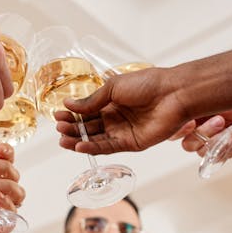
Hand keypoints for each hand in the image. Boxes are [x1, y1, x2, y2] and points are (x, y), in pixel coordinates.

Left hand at [0, 144, 24, 232]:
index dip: (8, 155)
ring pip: (19, 194)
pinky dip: (6, 203)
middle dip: (6, 168)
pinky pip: (13, 214)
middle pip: (15, 177)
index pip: (6, 165)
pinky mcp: (2, 226)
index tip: (2, 149)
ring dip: (7, 185)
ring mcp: (1, 210)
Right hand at [55, 67, 190, 153]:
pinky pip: (108, 147)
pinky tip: (79, 146)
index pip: (87, 112)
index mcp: (112, 102)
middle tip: (59, 129)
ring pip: (96, 139)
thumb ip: (91, 100)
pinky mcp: (131, 143)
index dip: (72, 115)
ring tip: (63, 140)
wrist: (173, 93)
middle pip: (89, 127)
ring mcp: (123, 132)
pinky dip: (92, 148)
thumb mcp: (113, 87)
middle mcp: (116, 118)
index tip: (57, 115)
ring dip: (78, 140)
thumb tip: (69, 104)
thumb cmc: (148, 84)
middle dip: (72, 129)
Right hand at [171, 95, 231, 157]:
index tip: (182, 112)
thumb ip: (193, 100)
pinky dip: (214, 143)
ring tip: (221, 122)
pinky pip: (203, 153)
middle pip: (175, 135)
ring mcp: (206, 141)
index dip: (172, 118)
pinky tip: (227, 132)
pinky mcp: (216, 153)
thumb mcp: (214, 95)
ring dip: (204, 133)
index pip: (170, 120)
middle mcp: (198, 127)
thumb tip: (172, 101)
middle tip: (194, 121)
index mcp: (194, 112)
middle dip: (183, 127)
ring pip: (188, 144)